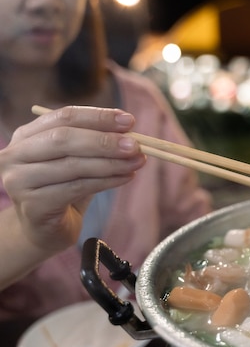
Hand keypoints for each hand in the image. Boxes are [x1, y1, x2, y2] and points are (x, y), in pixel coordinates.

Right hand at [0, 106, 145, 252]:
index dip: (98, 117)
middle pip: (64, 139)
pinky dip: (106, 181)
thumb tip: (131, 133)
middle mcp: (15, 155)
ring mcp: (19, 181)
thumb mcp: (78, 161)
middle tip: (135, 145)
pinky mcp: (33, 206)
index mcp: (26, 136)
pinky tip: (126, 177)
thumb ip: (96, 143)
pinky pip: (77, 188)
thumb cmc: (64, 189)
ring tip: (137, 162)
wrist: (46, 230)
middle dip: (105, 141)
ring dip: (111, 163)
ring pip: (73, 165)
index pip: (64, 117)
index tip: (129, 121)